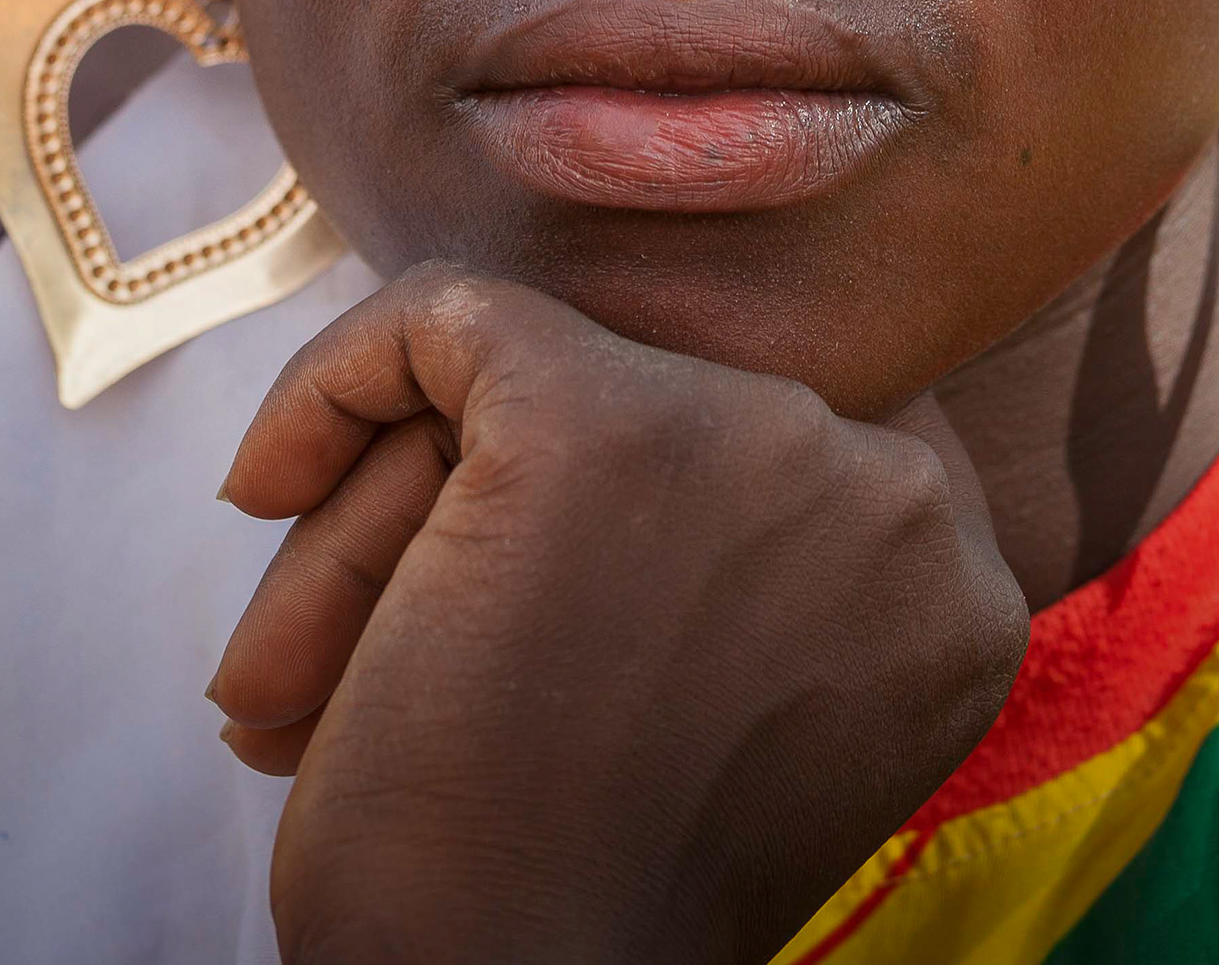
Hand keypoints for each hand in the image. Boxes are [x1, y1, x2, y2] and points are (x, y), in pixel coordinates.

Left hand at [209, 264, 1028, 964]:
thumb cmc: (592, 896)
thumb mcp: (742, 710)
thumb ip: (749, 573)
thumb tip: (639, 439)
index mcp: (957, 582)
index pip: (764, 467)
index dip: (618, 543)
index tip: (503, 650)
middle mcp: (895, 489)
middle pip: (648, 423)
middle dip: (476, 547)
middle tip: (353, 679)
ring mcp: (752, 435)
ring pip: (530, 390)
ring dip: (383, 535)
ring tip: (290, 680)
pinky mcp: (588, 412)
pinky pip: (442, 322)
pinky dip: (332, 390)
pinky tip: (260, 489)